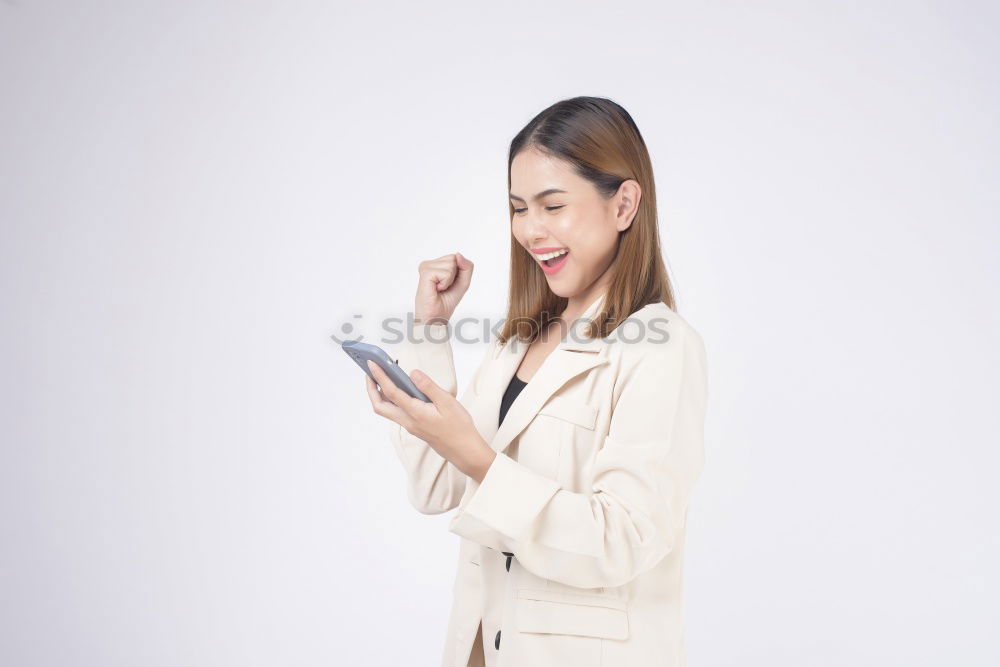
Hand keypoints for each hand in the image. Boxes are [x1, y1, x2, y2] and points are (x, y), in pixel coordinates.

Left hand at [364, 359, 495, 481]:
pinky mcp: (414, 427)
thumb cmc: (458, 427)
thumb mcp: (447, 402)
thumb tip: (413, 373)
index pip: (391, 392)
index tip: (372, 364)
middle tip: (369, 371)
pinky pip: (396, 412)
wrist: (463, 450)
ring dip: (378, 395)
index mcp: (415, 413)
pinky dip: (391, 400)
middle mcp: (408, 421)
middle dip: (370, 388)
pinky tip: (398, 390)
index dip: (379, 377)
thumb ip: (428, 387)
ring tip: (380, 378)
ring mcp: (410, 425)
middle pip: (379, 406)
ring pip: (386, 411)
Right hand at [415, 252, 473, 323]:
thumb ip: (466, 266)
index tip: (449, 284)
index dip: (458, 273)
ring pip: (451, 264)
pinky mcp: (425, 273)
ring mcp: (426, 267)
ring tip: (439, 289)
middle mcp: (429, 264)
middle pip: (454, 258)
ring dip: (449, 280)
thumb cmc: (446, 301)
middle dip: (454, 275)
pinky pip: (446, 272)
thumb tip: (458, 254)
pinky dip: (446, 283)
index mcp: (435, 264)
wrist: (436, 317)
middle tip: (444, 287)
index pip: (456, 257)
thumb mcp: (463, 282)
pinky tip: (436, 289)